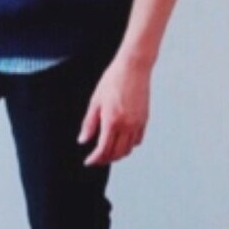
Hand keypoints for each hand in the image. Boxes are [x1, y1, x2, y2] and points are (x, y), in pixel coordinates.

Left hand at [77, 50, 150, 164]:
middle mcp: (127, 126)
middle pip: (116, 153)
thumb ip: (89, 123)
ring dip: (117, 154)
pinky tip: (121, 141)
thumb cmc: (113, 80)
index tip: (89, 161)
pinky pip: (137, 140)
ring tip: (108, 152)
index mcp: (112, 122)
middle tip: (96, 159)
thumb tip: (83, 140)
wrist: (133, 67)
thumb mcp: (95, 101)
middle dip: (105, 159)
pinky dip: (129, 145)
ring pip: (128, 149)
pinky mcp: (144, 119)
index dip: (95, 159)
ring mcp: (137, 123)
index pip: (103, 150)